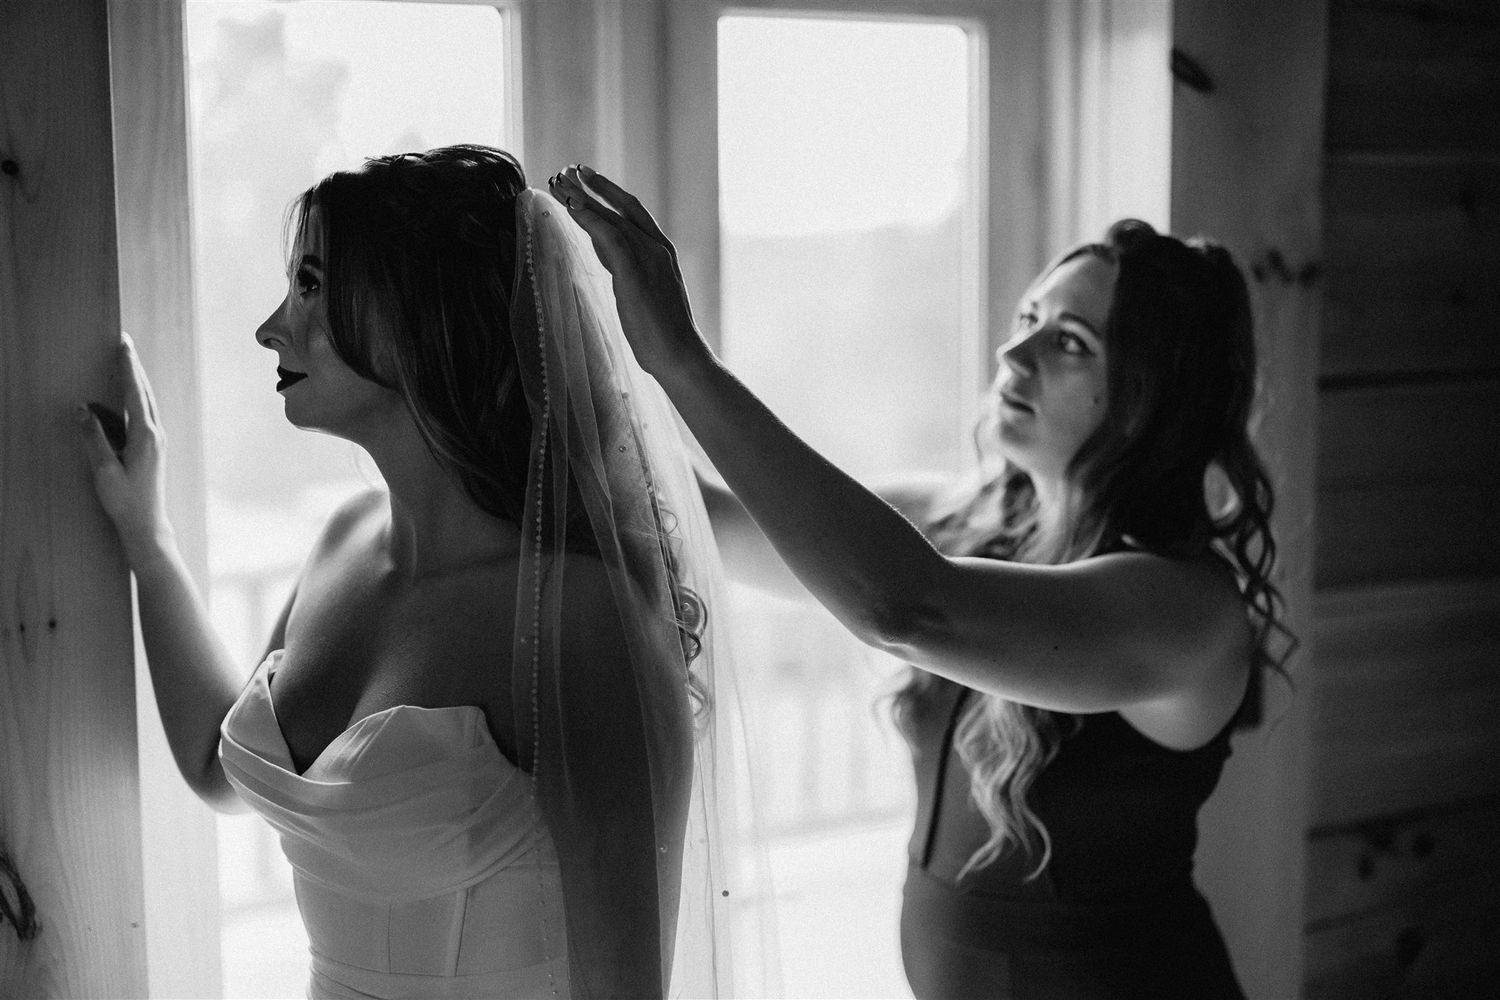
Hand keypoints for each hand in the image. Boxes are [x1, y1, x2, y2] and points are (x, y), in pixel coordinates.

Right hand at [76, 333, 173, 563]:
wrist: (147, 525)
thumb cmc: (126, 501)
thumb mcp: (104, 470)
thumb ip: (93, 438)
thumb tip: (81, 409)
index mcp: (145, 436)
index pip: (134, 392)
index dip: (127, 367)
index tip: (123, 345)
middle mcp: (155, 434)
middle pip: (143, 392)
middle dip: (133, 366)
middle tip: (124, 343)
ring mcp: (156, 441)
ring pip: (145, 402)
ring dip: (135, 381)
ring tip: (126, 361)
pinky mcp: (153, 448)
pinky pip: (143, 416)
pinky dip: (135, 399)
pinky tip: (128, 396)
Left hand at [548, 165, 707, 377]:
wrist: (680, 354)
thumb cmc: (662, 333)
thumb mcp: (643, 291)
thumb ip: (626, 267)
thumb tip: (605, 251)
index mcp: (662, 252)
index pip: (633, 213)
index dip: (609, 193)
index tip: (586, 178)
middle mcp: (657, 248)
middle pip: (620, 209)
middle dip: (592, 188)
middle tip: (566, 171)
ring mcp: (648, 259)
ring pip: (612, 218)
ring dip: (584, 198)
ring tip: (559, 182)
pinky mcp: (635, 274)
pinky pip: (609, 237)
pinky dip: (590, 218)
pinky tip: (572, 206)